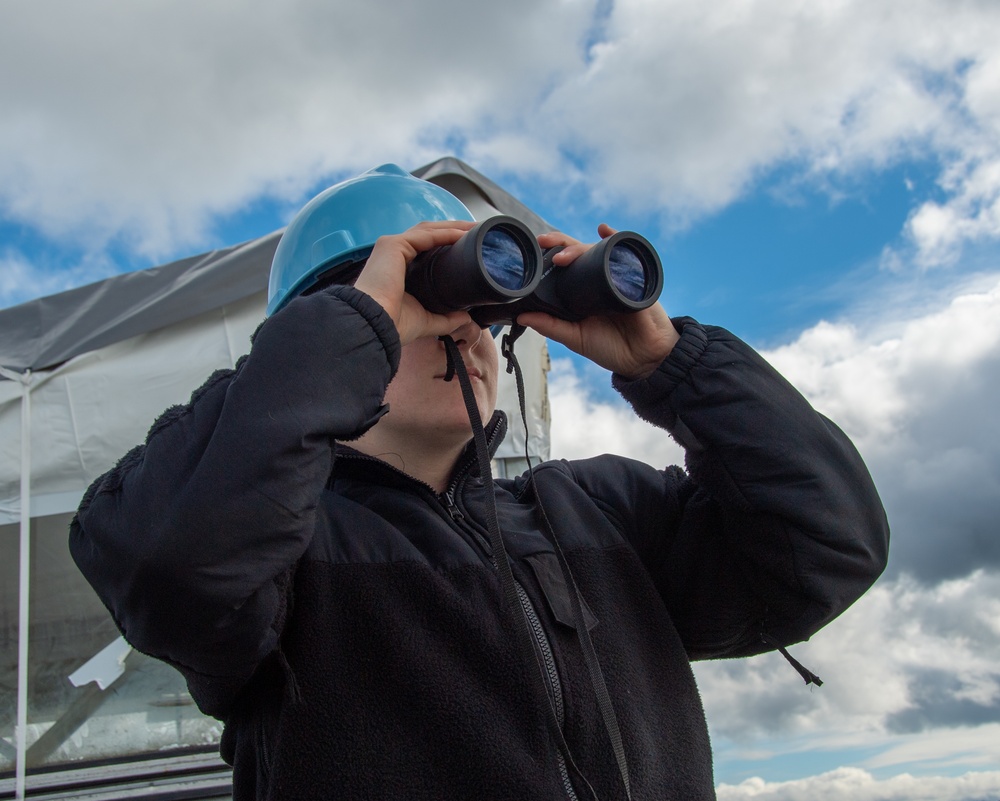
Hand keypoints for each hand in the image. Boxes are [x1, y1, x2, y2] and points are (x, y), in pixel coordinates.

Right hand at [353, 220, 476, 344]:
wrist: (374, 326)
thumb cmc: (392, 325)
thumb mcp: (426, 320)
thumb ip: (446, 319)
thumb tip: (465, 318)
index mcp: (398, 269)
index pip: (426, 249)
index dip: (447, 244)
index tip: (469, 246)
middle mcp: (393, 255)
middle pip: (429, 235)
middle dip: (453, 230)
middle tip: (476, 232)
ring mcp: (391, 247)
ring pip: (427, 230)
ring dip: (452, 227)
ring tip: (474, 229)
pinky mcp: (392, 245)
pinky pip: (425, 235)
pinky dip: (445, 233)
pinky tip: (463, 234)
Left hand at [516, 224, 680, 379]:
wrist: (643, 359)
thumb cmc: (609, 348)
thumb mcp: (575, 337)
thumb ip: (551, 326)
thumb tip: (522, 316)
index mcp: (580, 291)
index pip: (563, 266)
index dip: (549, 256)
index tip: (533, 251)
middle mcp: (596, 279)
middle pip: (577, 252)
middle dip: (559, 243)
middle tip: (544, 242)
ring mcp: (615, 276)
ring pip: (596, 250)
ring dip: (580, 246)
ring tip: (566, 252)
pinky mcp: (634, 278)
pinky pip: (625, 253)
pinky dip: (616, 238)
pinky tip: (604, 231)